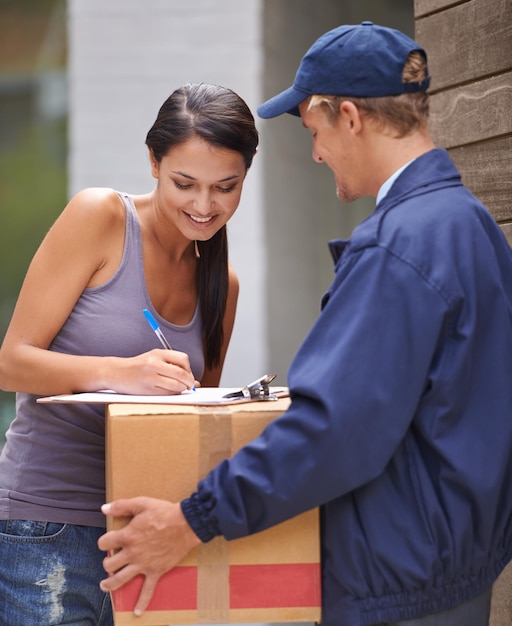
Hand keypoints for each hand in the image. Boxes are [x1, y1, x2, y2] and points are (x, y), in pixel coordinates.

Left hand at [98, 497, 200, 614]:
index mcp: (127, 536)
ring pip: (120, 579)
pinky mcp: (155, 572)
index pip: (104, 543)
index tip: (108, 540)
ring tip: (105, 585)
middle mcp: (132, 553)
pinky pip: (147, 590)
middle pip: (109, 564)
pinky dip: (142, 602)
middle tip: (111, 560)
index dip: (104, 541)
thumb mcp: (142, 503)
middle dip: (107, 562)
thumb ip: (121, 506)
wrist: (186, 524)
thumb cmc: (164, 512)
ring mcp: (143, 564)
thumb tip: (104, 508)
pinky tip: (137, 611)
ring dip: (110, 584)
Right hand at [107, 349, 197, 394]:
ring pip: (176, 386)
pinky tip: (169, 392)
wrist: (115, 372)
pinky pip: (167, 394)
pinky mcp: (147, 389)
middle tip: (190, 386)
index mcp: (158, 353)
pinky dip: (173, 394)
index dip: (189, 369)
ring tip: (179, 389)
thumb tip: (195, 382)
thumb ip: (173, 366)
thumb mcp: (154, 359)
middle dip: (189, 382)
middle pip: (181, 374)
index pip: (183, 359)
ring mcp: (150, 377)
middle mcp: (154, 363)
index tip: (188, 374)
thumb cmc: (138, 366)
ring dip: (182, 389)